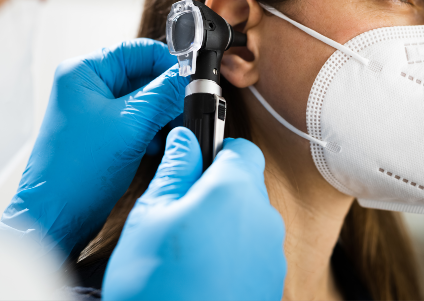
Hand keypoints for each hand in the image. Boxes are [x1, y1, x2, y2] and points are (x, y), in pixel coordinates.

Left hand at [0, 39, 187, 266]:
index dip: (167, 62)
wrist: (57, 216)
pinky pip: (138, 117)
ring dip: (162, 112)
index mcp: (84, 73)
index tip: (190, 77)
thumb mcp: (131, 125)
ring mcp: (96, 108)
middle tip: (184, 108)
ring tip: (170, 130)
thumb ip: (164, 95)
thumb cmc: (76, 172)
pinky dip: (153, 127)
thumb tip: (189, 76)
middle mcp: (88, 86)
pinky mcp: (105, 128)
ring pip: (144, 97)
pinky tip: (156, 144)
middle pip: (142, 74)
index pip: (137, 51)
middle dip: (166, 93)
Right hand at [103, 127, 286, 300]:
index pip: (240, 148)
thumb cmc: (160, 285)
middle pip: (245, 183)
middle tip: (181, 208)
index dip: (217, 148)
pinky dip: (233, 249)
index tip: (197, 160)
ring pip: (248, 217)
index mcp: (235, 191)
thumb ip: (175, 168)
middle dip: (216, 187)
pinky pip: (252, 249)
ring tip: (188, 246)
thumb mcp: (151, 215)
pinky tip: (203, 271)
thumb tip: (186, 138)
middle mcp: (263, 218)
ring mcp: (271, 253)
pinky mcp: (270, 281)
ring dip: (224, 220)